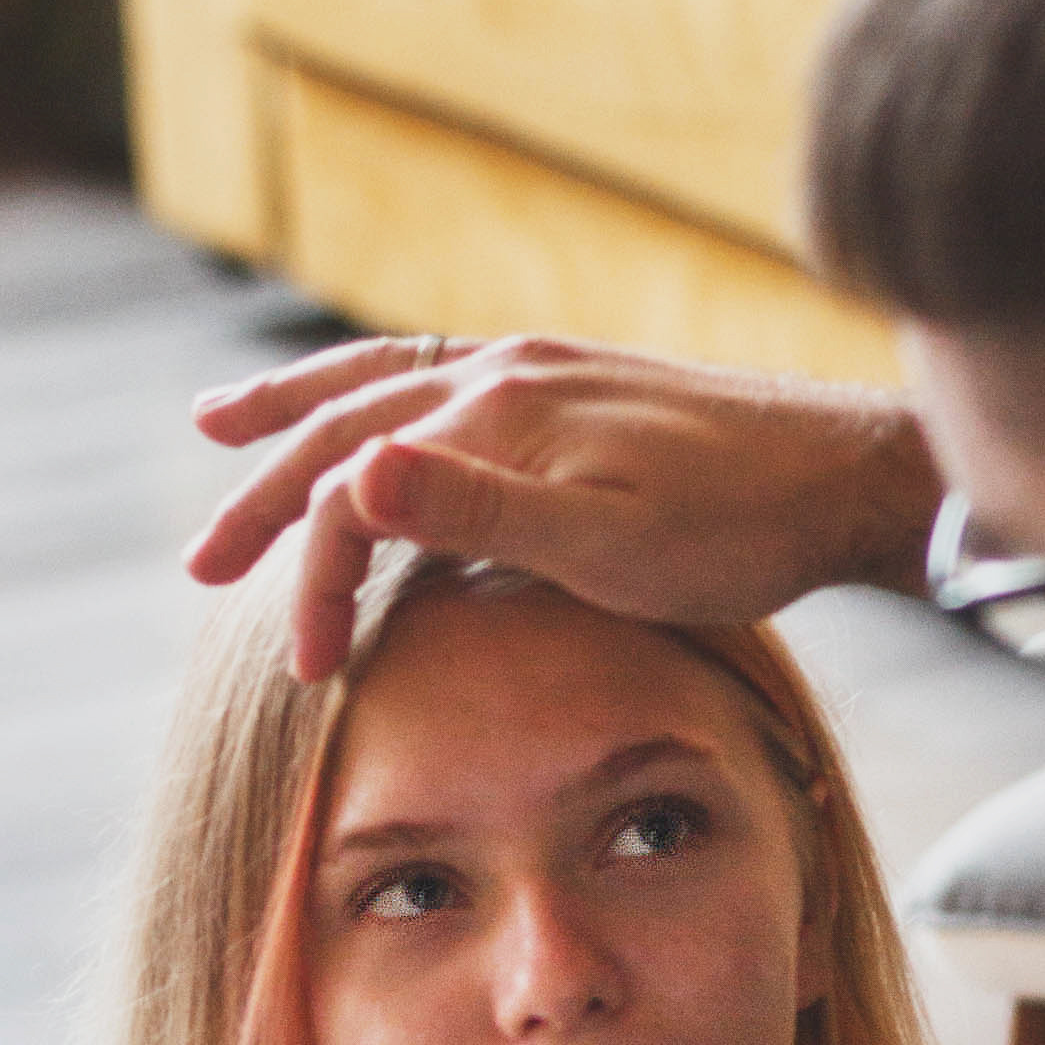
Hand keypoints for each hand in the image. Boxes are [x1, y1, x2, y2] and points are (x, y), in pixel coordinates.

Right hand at [184, 332, 938, 677]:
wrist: (846, 475)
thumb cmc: (733, 528)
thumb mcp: (605, 541)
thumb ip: (475, 510)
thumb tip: (352, 477)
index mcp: (493, 411)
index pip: (353, 490)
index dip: (314, 578)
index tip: (308, 670)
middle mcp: (501, 374)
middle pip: (345, 425)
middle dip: (263, 492)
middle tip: (198, 564)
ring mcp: (536, 374)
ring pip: (384, 388)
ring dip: (300, 417)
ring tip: (222, 428)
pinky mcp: (571, 392)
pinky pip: (439, 388)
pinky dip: (378, 408)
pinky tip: (376, 437)